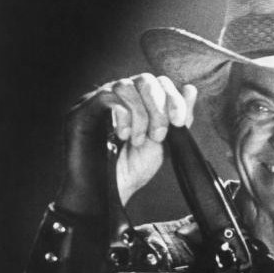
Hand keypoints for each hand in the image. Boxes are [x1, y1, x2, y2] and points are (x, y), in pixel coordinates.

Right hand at [57, 74, 197, 215]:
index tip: (179, 122)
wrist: (110, 193)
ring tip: (138, 140)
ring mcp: (99, 102)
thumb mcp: (163, 144)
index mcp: (138, 103)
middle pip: (145, 79)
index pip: (159, 83)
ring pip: (126, 85)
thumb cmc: (132, 170)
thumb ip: (177, 119)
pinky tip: (123, 136)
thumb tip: (191, 89)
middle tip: (158, 135)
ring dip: (141, 114)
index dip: (173, 98)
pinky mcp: (83, 111)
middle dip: (159, 107)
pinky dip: (124, 116)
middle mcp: (118, 98)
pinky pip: (107, 96)